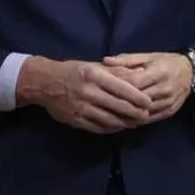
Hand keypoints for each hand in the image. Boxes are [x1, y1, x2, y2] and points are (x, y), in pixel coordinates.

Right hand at [15, 56, 152, 133]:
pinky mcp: (75, 120)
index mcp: (94, 76)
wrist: (44, 83)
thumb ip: (115, 71)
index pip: (123, 89)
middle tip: (146, 116)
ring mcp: (81, 108)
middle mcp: (89, 92)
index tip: (149, 102)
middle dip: (136, 113)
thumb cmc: (72, 71)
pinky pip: (98, 127)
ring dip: (125, 123)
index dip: (139, 98)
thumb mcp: (93, 66)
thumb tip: (138, 76)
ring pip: (110, 120)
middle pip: (119, 107)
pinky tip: (118, 126)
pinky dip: (111, 128)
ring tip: (134, 122)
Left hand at [102, 52, 192, 123]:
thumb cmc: (166, 62)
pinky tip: (124, 120)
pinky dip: (136, 120)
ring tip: (109, 113)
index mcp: (158, 72)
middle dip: (119, 101)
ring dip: (126, 114)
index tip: (103, 87)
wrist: (190, 72)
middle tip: (102, 103)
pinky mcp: (169, 112)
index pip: (134, 82)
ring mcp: (167, 102)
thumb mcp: (148, 56)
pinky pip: (150, 119)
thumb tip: (105, 61)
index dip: (117, 85)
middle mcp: (164, 89)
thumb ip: (126, 60)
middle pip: (137, 99)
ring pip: (143, 112)